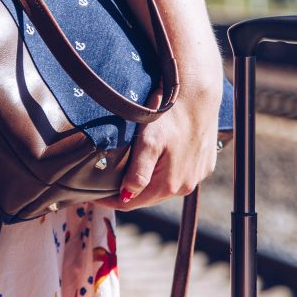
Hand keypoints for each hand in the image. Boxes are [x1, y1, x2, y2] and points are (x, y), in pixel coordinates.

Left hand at [94, 73, 224, 210]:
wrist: (199, 94)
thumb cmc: (169, 115)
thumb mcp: (148, 142)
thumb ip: (138, 173)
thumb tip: (126, 197)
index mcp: (169, 184)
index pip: (131, 203)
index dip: (110, 200)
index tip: (92, 195)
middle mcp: (186, 185)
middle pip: (148, 197)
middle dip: (127, 192)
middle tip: (106, 184)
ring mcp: (197, 176)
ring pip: (164, 187)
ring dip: (148, 183)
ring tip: (129, 172)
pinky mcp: (205, 165)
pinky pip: (180, 175)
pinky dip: (166, 172)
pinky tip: (158, 160)